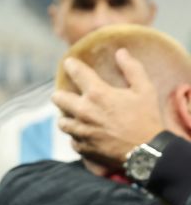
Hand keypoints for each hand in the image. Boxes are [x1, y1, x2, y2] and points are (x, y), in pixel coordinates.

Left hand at [54, 49, 162, 166]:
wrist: (146, 152)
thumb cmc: (147, 118)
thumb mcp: (145, 89)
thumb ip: (132, 68)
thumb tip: (121, 52)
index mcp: (97, 94)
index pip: (77, 73)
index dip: (71, 65)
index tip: (69, 63)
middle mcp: (83, 111)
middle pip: (57, 98)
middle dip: (61, 95)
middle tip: (69, 95)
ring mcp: (79, 131)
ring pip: (61, 121)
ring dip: (67, 117)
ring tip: (76, 116)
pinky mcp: (81, 147)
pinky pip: (71, 139)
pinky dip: (76, 136)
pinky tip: (85, 133)